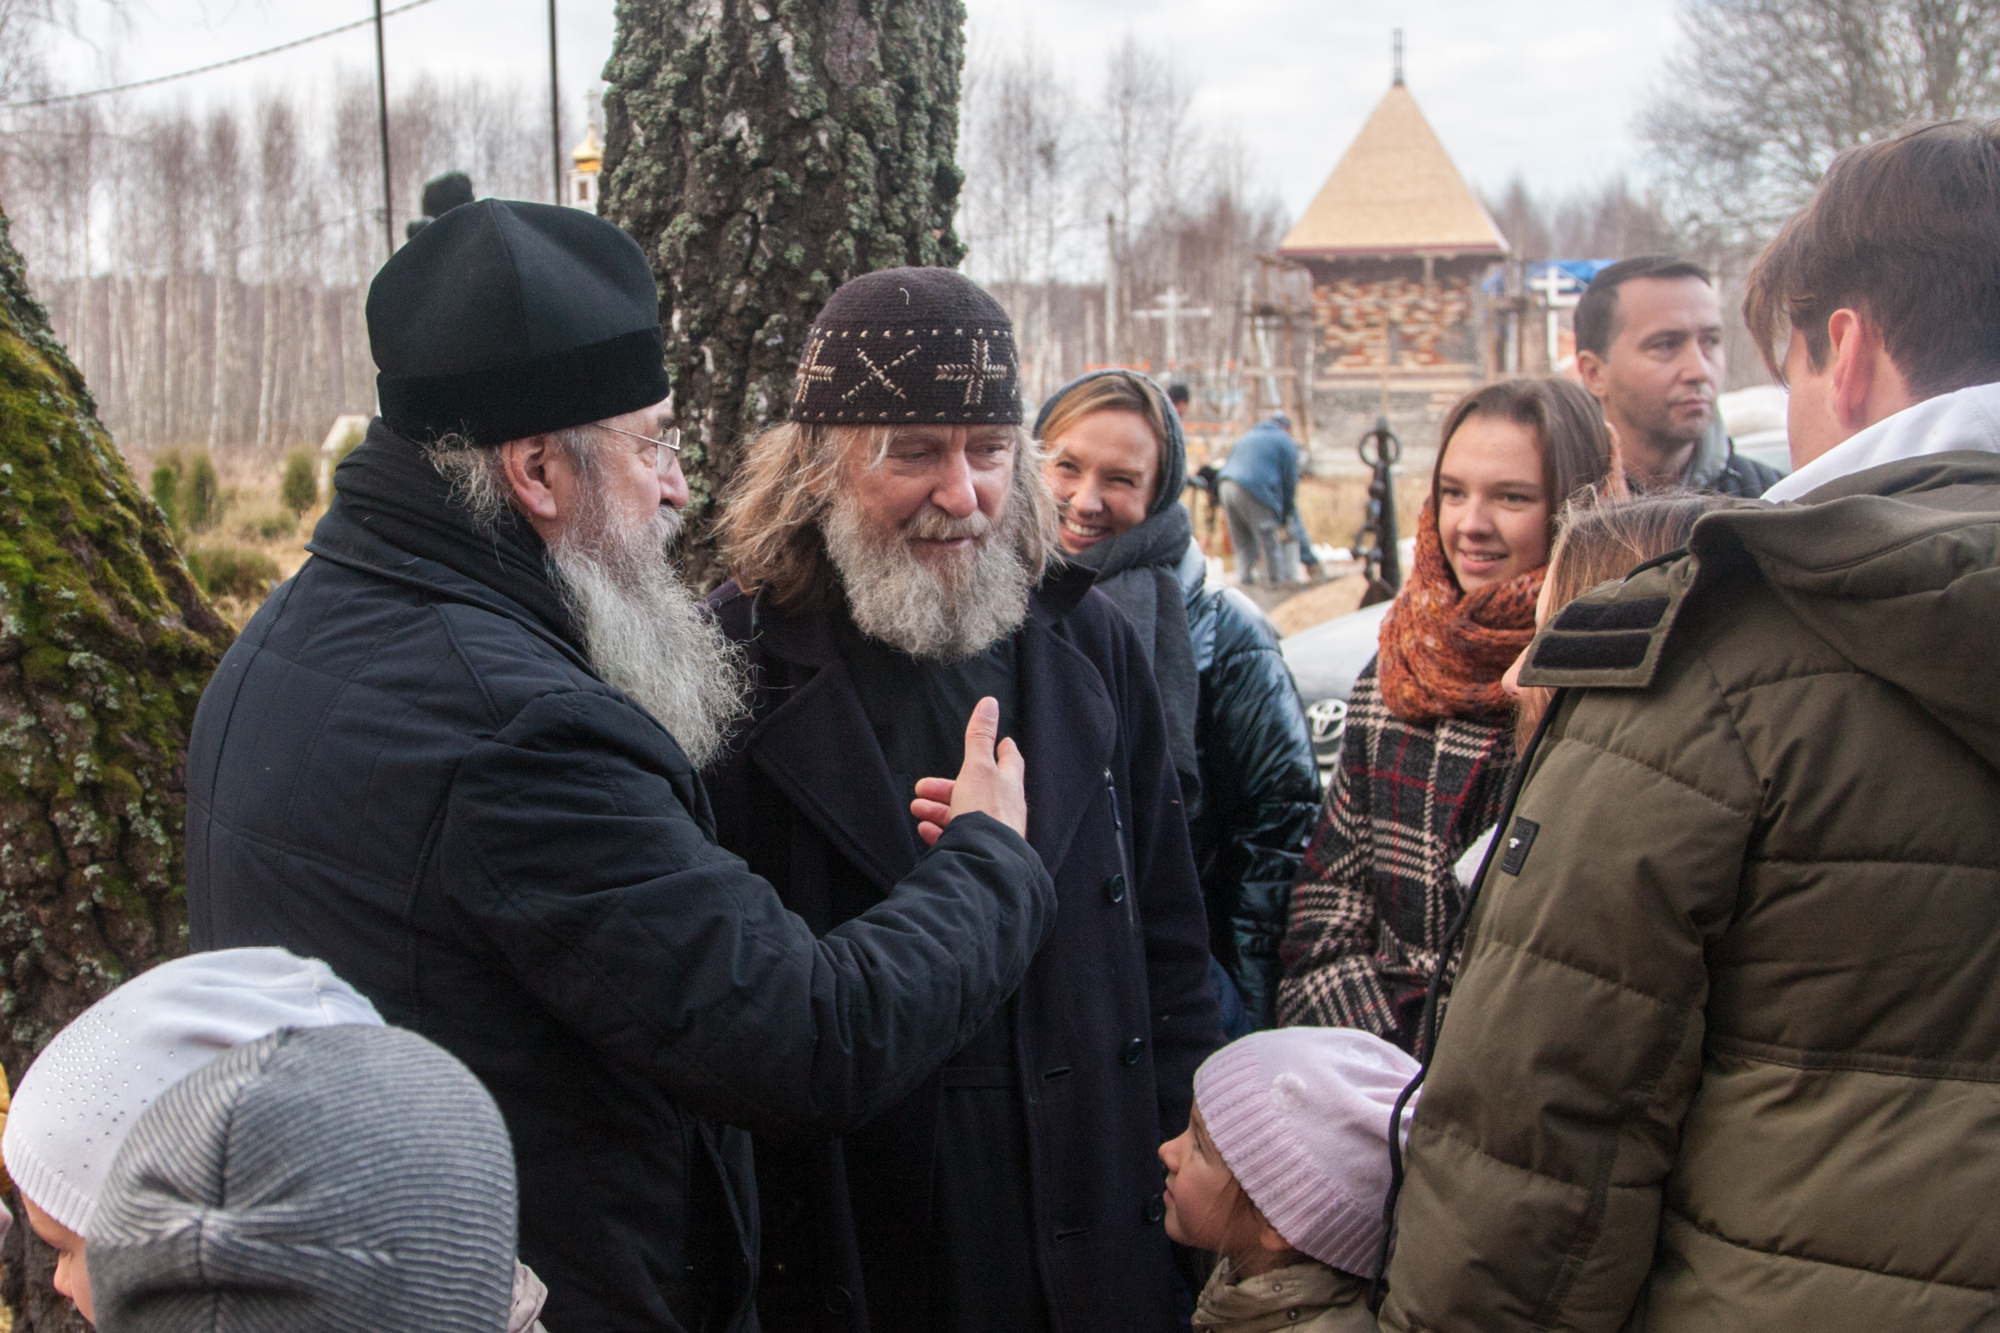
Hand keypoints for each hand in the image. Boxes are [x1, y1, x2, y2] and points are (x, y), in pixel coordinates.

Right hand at [910, 696, 1025, 845]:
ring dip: (938, 809)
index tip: (1003, 742)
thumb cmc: (986, 810)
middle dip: (947, 786)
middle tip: (922, 786)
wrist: (986, 860)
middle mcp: (1004, 808)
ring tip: (916, 808)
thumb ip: (979, 737)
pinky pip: (957, 838)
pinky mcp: (980, 850)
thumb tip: (990, 702)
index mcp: (1008, 784)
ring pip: (963, 814)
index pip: (1009, 761)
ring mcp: (993, 831)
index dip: (1003, 750)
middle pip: (975, 790)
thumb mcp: (978, 767)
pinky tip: (925, 829)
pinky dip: (940, 831)